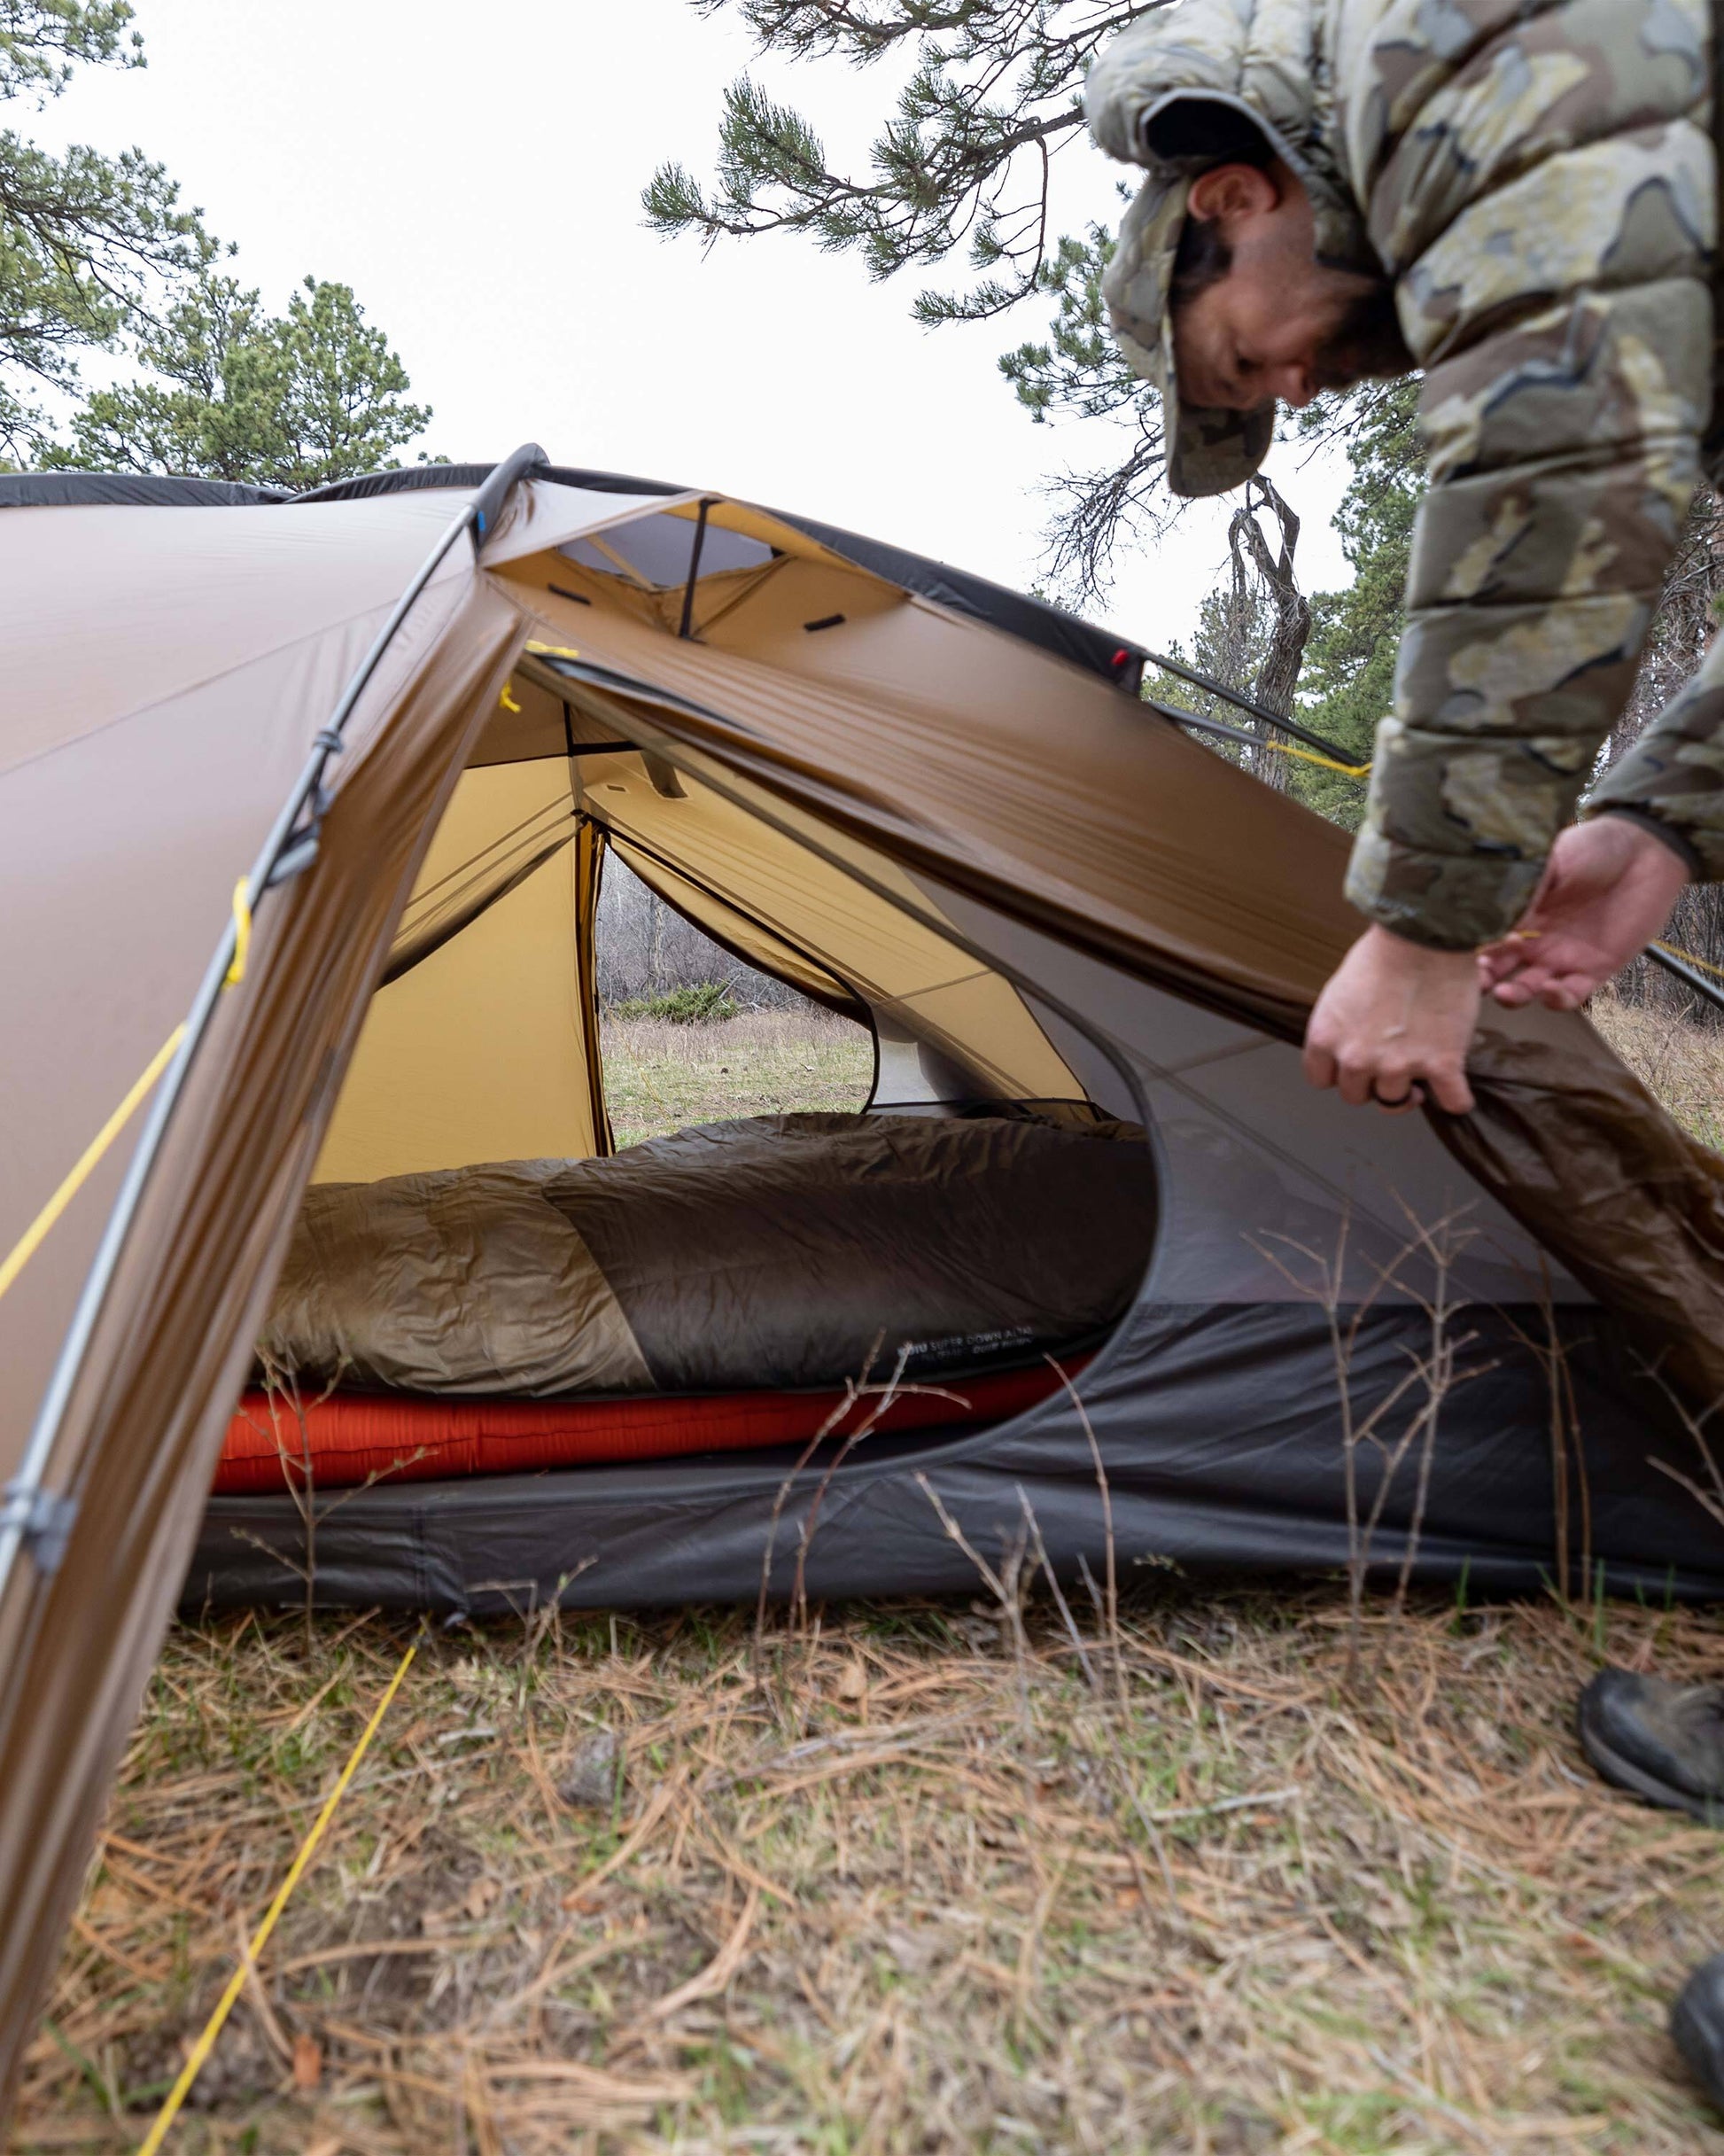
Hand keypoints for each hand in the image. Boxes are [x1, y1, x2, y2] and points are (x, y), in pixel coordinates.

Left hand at [1303, 924, 1480, 1114]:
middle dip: (1372, 1083)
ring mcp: (1399, 1065)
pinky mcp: (1441, 1064)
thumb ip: (1341, 1025)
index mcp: (1326, 1038)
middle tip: (1391, 1065)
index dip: (1339, 1075)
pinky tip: (1456, 1089)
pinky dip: (1457, 1099)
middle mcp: (1356, 1058)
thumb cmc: (1384, 952)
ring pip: (1397, 1101)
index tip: (1354, 1068)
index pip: (1321, 1080)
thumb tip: (1352, 1040)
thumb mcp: (1341, 991)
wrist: (1425, 936)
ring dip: (1411, 1089)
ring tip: (1422, 1066)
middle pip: (1357, 1096)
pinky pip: (1452, 1103)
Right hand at [1478, 816, 1689, 1010]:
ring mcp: (1562, 957)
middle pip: (1496, 970)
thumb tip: (1490, 914)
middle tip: (1477, 980)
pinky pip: (1569, 996)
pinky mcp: (1594, 970)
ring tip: (1507, 993)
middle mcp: (1533, 939)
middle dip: (1482, 980)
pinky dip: (1556, 999)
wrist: (1645, 853)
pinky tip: (1551, 989)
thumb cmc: (1595, 847)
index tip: (1462, 951)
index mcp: (1518, 912)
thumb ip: (1523, 888)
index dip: (1470, 948)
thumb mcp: (1551, 859)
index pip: (1482, 938)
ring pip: (1526, 989)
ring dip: (1513, 996)